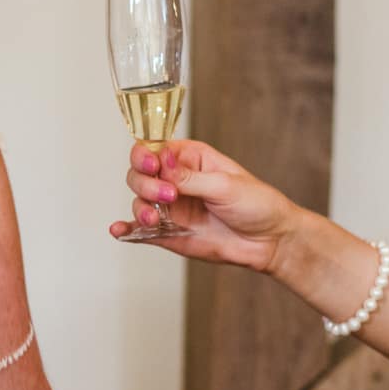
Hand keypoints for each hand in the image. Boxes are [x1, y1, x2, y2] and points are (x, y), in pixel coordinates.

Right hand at [110, 139, 303, 269]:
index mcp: (188, 158)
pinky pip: (140, 231)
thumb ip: (189, 178)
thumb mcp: (225, 185)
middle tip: (167, 196)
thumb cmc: (256, 204)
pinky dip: (127, 230)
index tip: (153, 166)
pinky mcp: (169, 233)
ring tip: (153, 217)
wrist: (270, 241)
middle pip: (139, 174)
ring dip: (139, 207)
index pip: (153, 149)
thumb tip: (162, 164)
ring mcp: (170, 207)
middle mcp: (175, 180)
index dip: (145, 155)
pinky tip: (118, 230)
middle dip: (145, 183)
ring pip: (138, 201)